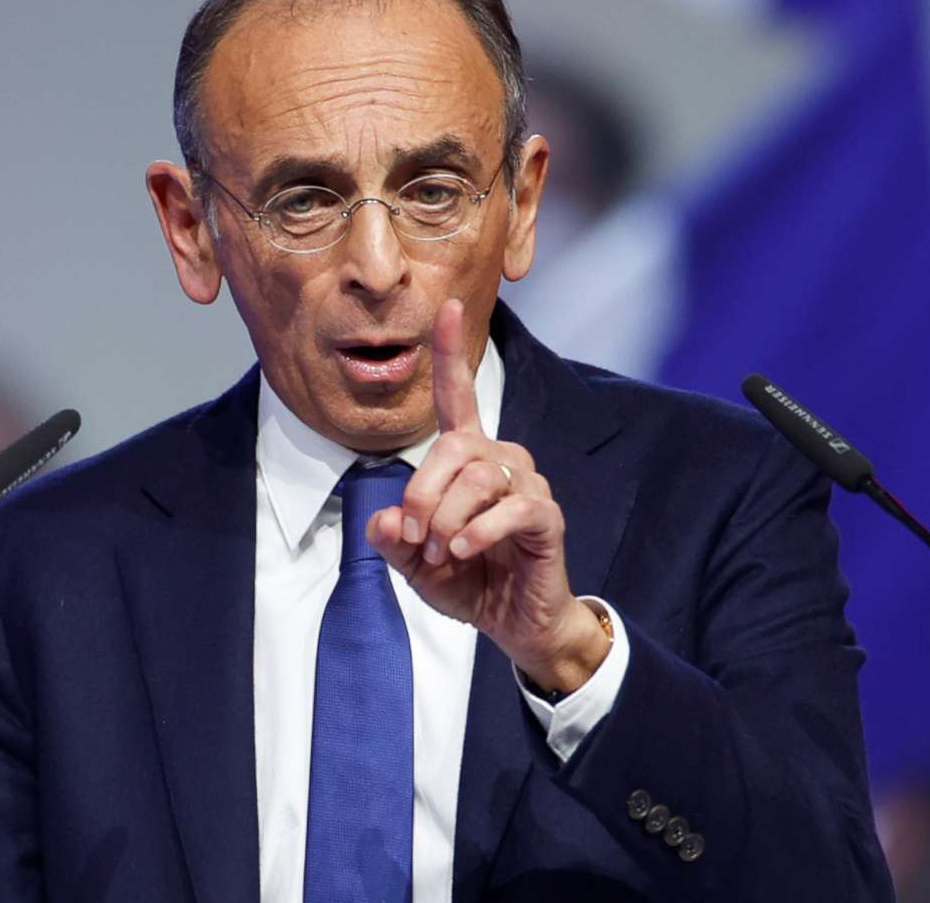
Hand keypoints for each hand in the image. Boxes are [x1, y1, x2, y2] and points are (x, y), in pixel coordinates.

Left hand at [367, 299, 609, 695]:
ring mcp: (527, 483)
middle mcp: (500, 458)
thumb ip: (394, 539)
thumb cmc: (468, 581)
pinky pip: (512, 507)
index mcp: (468, 457)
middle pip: (452, 447)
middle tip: (413, 536)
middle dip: (422, 491)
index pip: (459, 395)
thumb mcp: (414, 562)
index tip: (447, 306)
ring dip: (447, 517)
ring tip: (440, 552)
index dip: (452, 351)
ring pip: (477, 477)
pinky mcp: (546, 515)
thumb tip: (383, 520)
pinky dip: (478, 531)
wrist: (515, 624)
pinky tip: (463, 552)